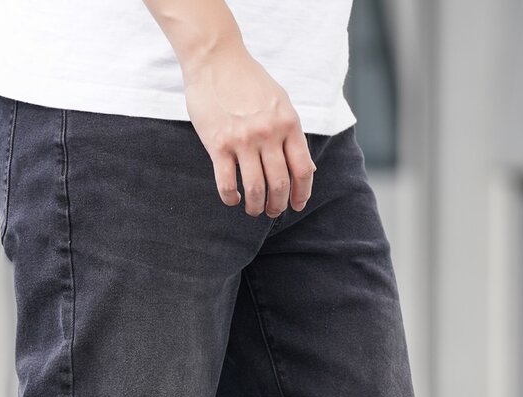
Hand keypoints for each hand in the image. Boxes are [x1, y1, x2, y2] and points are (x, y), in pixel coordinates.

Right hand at [182, 40, 314, 216]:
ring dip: (256, 207)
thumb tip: (306, 166)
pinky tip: (233, 199)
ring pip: (255, 189)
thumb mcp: (280, 101)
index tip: (297, 205)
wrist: (216, 59)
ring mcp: (243, 140)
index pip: (303, 169)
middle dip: (278, 205)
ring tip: (253, 210)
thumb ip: (291, 132)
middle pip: (280, 184)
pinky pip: (227, 184)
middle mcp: (268, 133)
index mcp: (288, 123)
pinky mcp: (218, 145)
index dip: (302, 193)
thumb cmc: (248, 80)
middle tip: (272, 211)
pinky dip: (231, 198)